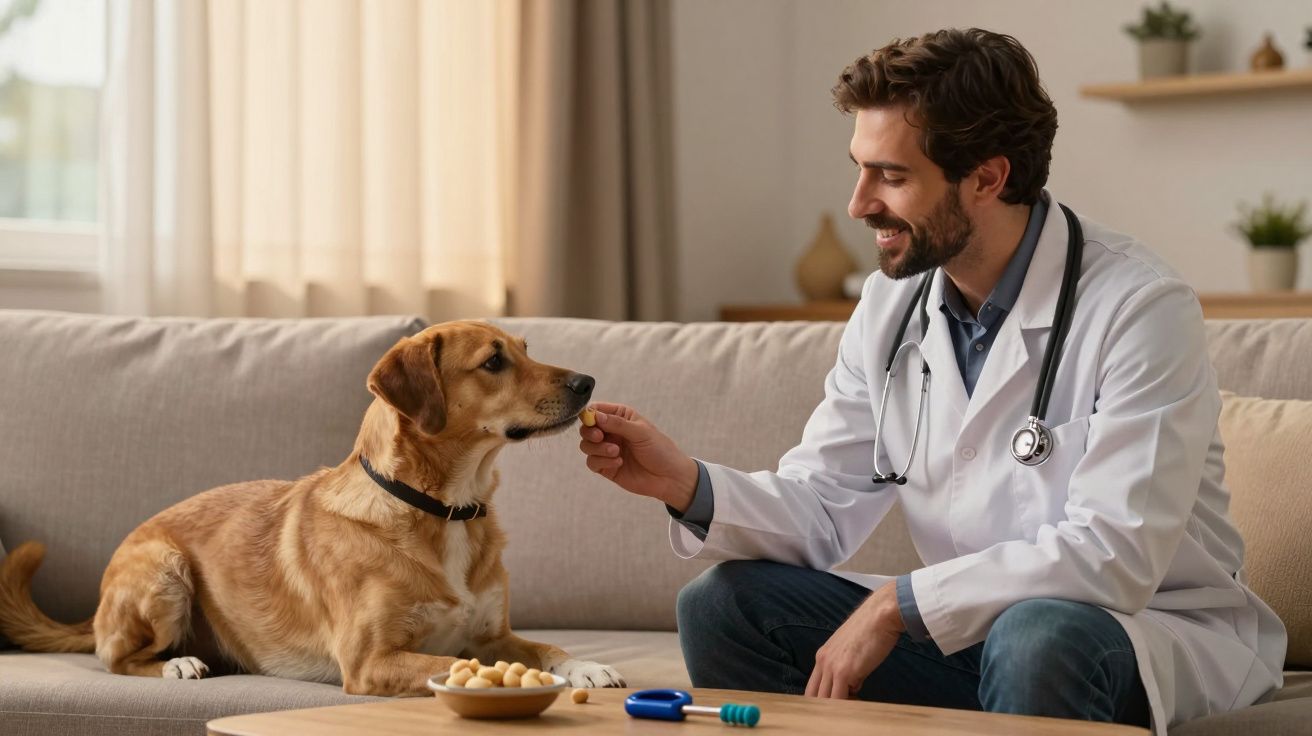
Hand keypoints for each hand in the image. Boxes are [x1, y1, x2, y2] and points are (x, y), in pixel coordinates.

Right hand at [577, 402, 698, 510]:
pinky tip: (618, 463)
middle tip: (600, 437)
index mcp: (620, 417)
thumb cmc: (660, 449)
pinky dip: (602, 462)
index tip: (591, 420)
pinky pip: (592, 462)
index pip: (596, 410)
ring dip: (598, 449)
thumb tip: (595, 416)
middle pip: (586, 428)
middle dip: (590, 432)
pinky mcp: (606, 467)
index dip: (590, 414)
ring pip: (586, 446)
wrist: (669, 477)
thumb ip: (617, 424)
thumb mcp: (641, 432)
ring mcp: (607, 450)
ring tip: (616, 452)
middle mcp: (611, 432)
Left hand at [805, 582, 904, 699]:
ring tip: (852, 707)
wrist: (880, 615)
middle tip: (841, 711)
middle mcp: (822, 661)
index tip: (835, 704)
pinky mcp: (844, 672)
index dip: (821, 699)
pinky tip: (859, 702)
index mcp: (822, 655)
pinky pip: (839, 699)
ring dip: (837, 708)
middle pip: (813, 695)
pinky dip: (848, 706)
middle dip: (825, 707)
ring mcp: (831, 667)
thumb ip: (848, 668)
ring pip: (825, 699)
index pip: (813, 686)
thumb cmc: (872, 630)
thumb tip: (852, 686)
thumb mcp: (852, 649)